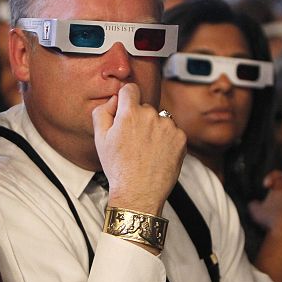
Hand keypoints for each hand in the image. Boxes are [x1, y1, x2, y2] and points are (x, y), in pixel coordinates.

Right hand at [92, 83, 186, 214]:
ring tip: (146, 150)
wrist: (139, 192)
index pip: (130, 89)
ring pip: (160, 119)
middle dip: (139, 118)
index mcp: (130, 113)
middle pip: (145, 107)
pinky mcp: (181, 138)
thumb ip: (103, 111)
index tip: (126, 109)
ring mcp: (168, 127)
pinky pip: (173, 132)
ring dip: (154, 129)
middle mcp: (151, 116)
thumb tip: (114, 99)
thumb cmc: (117, 167)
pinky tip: (158, 154)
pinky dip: (167, 140)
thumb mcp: (100, 138)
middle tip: (133, 141)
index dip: (126, 98)